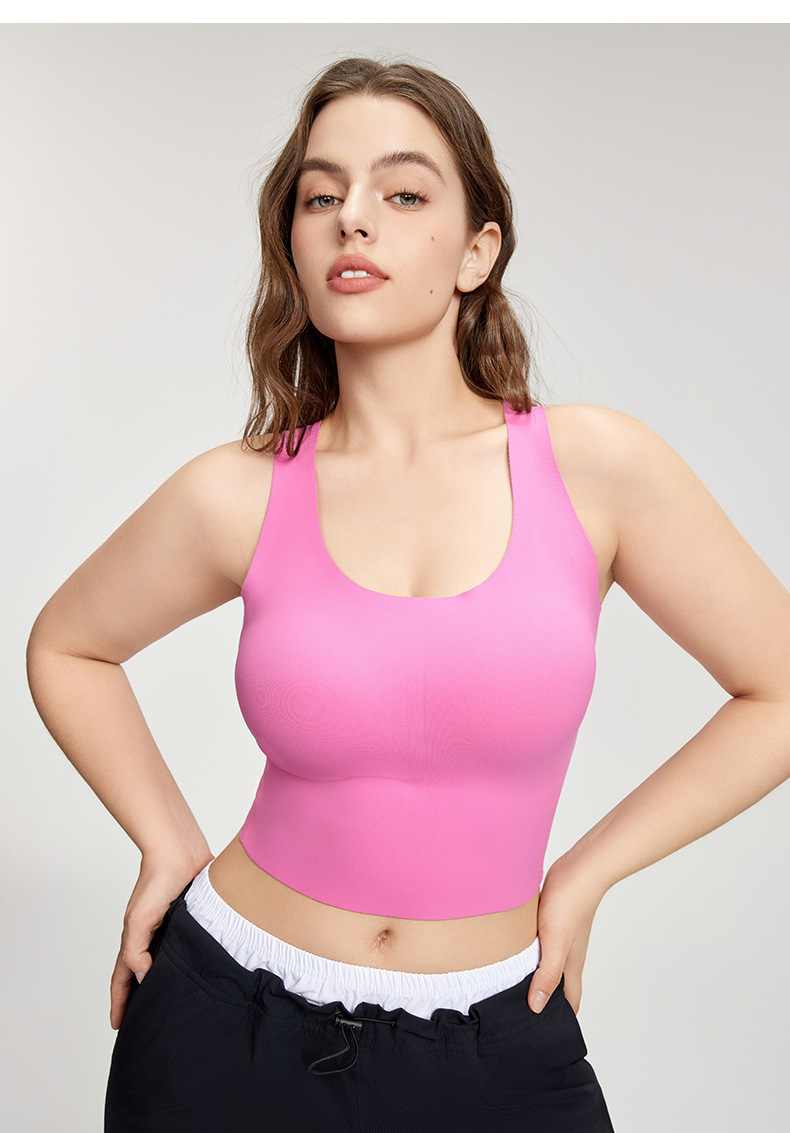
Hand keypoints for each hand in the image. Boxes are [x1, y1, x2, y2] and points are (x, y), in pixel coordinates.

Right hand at [110, 848, 211, 1030]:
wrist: (181, 853)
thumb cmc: (157, 882)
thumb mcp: (140, 920)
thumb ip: (137, 951)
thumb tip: (146, 979)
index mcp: (137, 939)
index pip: (124, 978)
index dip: (120, 1001)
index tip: (118, 1025)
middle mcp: (153, 937)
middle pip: (144, 975)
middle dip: (142, 998)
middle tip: (146, 1022)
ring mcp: (173, 930)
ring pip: (167, 964)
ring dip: (167, 982)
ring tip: (174, 1004)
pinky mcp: (192, 922)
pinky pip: (189, 949)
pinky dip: (189, 963)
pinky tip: (199, 974)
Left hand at [527, 855, 605, 1015]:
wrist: (578, 869)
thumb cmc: (570, 905)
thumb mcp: (555, 944)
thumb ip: (547, 975)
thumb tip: (536, 1007)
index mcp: (571, 965)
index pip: (571, 1000)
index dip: (562, 1018)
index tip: (546, 1034)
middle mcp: (567, 954)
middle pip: (558, 984)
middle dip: (546, 1000)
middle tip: (523, 1014)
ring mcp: (560, 937)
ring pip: (548, 964)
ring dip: (536, 976)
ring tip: (514, 987)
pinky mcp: (551, 921)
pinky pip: (540, 945)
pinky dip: (530, 954)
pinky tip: (515, 951)